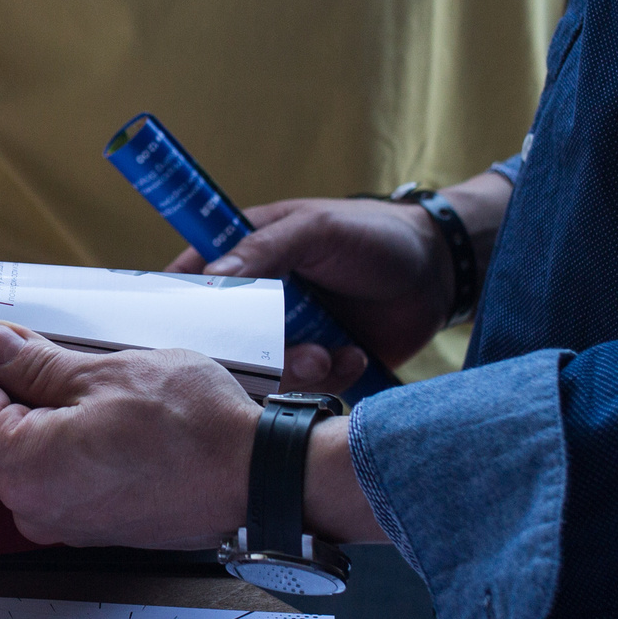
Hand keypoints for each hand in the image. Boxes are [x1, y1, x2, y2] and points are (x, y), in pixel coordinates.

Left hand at [0, 324, 255, 547]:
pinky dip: (57, 434)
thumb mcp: (104, 373)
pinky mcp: (91, 524)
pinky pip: (54, 471)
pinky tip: (83, 401)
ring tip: (59, 362)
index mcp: (23, 468)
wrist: (258, 476)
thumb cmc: (194, 429)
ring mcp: (63, 521)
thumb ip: (35, 363)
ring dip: (31, 405)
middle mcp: (33, 507)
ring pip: (22, 449)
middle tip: (14, 335)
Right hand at [166, 199, 453, 390]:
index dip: (177, 310)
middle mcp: (259, 302)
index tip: (177, 336)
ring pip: (260, 374)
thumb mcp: (317, 230)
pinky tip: (354, 357)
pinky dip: (329, 380)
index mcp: (246, 257)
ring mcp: (287, 337)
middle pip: (220, 343)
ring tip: (328, 356)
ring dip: (292, 373)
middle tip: (285, 353)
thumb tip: (211, 277)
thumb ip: (264, 248)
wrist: (440, 272)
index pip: (190, 283)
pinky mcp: (319, 366)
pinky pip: (304, 388)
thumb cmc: (375, 235)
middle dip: (248, 357)